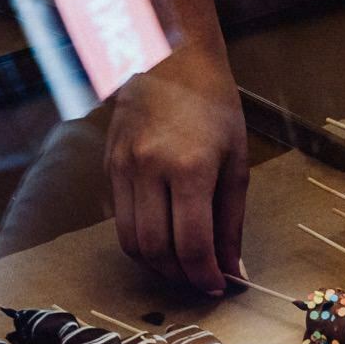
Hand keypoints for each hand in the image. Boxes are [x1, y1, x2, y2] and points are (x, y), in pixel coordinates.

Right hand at [103, 42, 247, 296]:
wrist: (170, 58)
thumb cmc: (213, 106)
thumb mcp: (236, 162)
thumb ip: (231, 221)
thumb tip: (234, 269)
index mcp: (189, 167)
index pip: (190, 243)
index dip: (204, 275)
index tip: (217, 285)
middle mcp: (149, 168)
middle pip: (156, 250)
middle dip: (180, 276)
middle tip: (199, 279)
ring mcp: (123, 166)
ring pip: (130, 241)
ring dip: (157, 264)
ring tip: (181, 264)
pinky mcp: (108, 165)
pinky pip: (119, 219)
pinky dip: (140, 240)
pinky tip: (162, 236)